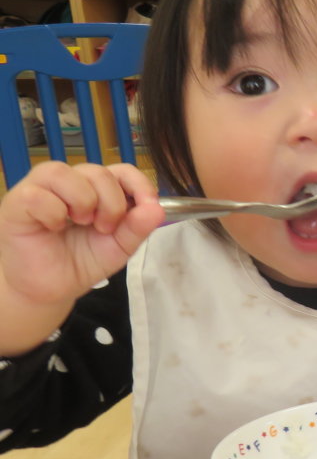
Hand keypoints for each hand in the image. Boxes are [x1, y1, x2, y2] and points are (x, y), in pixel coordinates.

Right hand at [0, 162, 163, 305]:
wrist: (49, 289)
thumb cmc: (81, 262)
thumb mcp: (118, 247)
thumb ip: (137, 228)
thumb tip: (157, 209)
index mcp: (95, 189)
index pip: (121, 170)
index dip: (138, 183)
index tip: (147, 205)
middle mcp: (68, 183)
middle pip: (98, 172)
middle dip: (112, 203)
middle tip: (104, 228)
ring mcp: (40, 189)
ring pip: (65, 173)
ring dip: (82, 202)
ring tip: (79, 224)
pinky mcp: (17, 202)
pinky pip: (38, 194)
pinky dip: (53, 213)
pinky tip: (53, 227)